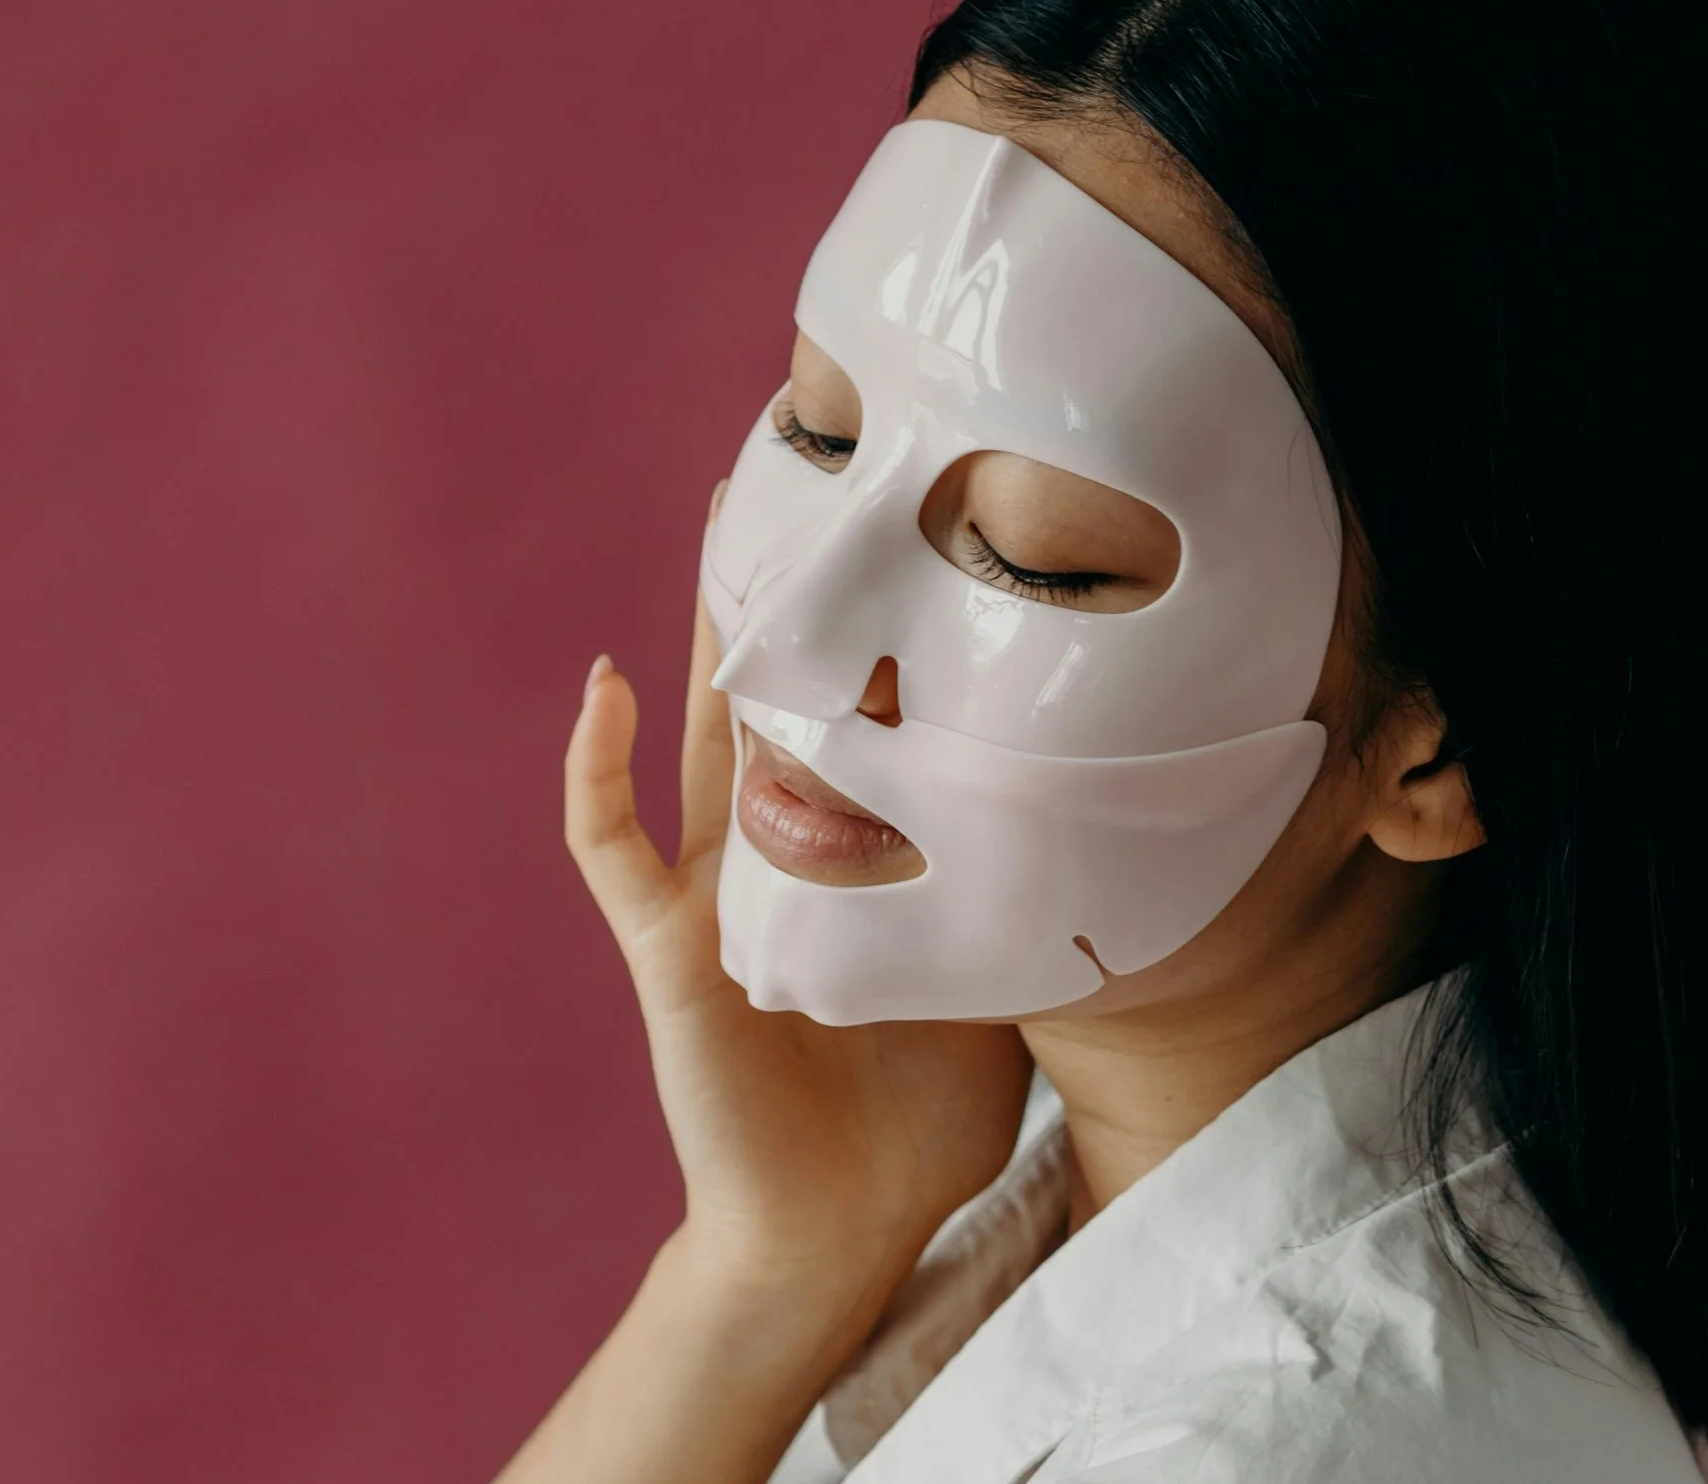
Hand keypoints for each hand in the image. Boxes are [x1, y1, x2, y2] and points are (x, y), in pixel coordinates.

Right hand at [562, 488, 1034, 1299]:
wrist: (837, 1228)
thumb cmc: (917, 1123)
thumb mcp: (991, 984)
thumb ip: (1020, 901)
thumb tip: (1112, 823)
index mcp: (853, 863)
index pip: (867, 729)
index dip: (885, 645)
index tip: (924, 549)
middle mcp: (777, 856)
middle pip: (783, 699)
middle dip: (793, 595)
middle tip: (805, 479)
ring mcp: (716, 891)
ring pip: (704, 734)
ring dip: (705, 629)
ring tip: (719, 520)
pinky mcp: (671, 945)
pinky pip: (612, 845)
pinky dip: (596, 769)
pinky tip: (599, 688)